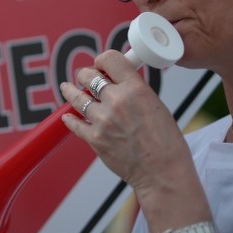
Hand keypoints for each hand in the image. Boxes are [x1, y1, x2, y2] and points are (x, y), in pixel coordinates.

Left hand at [60, 49, 191, 193]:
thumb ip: (135, 90)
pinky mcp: (95, 139)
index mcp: (136, 89)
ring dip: (71, 92)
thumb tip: (118, 81)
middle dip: (85, 75)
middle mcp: (117, 101)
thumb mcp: (156, 105)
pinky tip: (67, 116)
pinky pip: (75, 124)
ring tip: (66, 88)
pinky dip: (70, 119)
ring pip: (77, 98)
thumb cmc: (166, 142)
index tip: (100, 64)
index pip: (110, 59)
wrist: (163, 172)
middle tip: (84, 77)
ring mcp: (103, 120)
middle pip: (88, 76)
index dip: (102, 60)